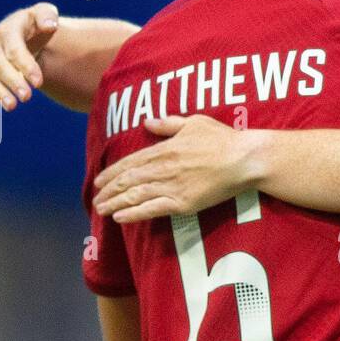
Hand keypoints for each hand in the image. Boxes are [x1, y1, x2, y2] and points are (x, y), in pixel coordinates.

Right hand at [0, 4, 59, 109]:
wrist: (25, 34)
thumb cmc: (37, 25)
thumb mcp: (44, 14)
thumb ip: (47, 16)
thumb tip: (50, 25)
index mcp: (8, 30)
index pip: (14, 50)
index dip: (26, 66)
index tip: (39, 83)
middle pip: (0, 66)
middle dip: (13, 82)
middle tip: (27, 97)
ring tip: (12, 106)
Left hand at [94, 114, 262, 221]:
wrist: (244, 159)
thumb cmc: (223, 139)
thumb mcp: (194, 122)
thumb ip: (168, 123)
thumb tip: (147, 122)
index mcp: (164, 149)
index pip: (130, 162)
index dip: (112, 173)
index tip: (99, 181)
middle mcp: (163, 168)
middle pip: (128, 181)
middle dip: (109, 191)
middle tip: (96, 199)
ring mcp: (172, 186)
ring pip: (135, 196)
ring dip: (116, 204)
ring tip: (102, 210)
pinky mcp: (183, 203)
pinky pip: (152, 210)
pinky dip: (134, 214)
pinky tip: (121, 218)